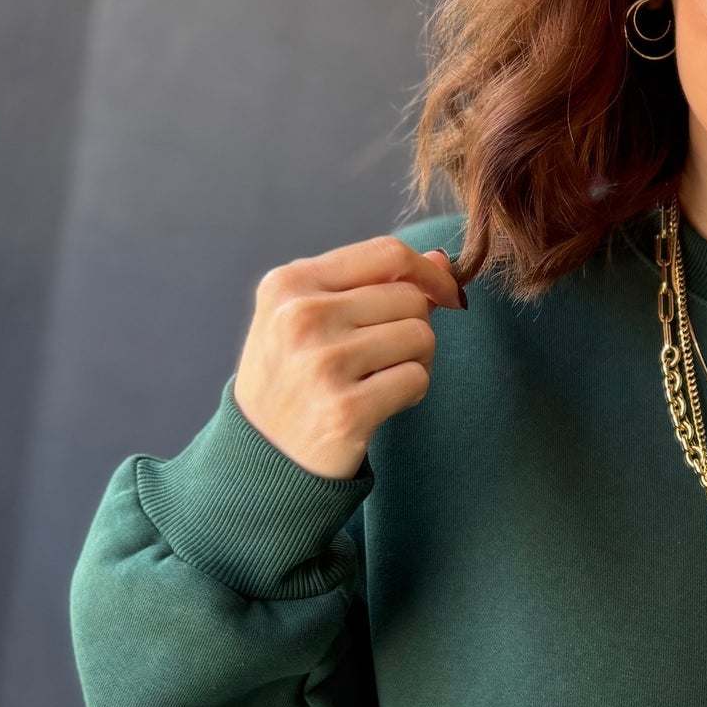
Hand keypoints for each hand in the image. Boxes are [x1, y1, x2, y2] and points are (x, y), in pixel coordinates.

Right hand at [233, 237, 465, 479]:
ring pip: (421, 336)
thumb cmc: (293, 376)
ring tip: (381, 378)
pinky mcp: (346, 409)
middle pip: (410, 298)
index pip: (386, 254)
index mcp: (289, 283)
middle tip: (389, 355)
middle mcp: (301, 317)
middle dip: (416, 325)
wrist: (262, 452)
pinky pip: (416, 379)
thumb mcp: (311, 317)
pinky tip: (381, 404)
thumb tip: (442, 261)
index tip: (444, 293)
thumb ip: (371, 284)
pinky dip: (411, 392)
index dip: (428, 271)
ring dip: (417, 360)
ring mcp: (322, 363)